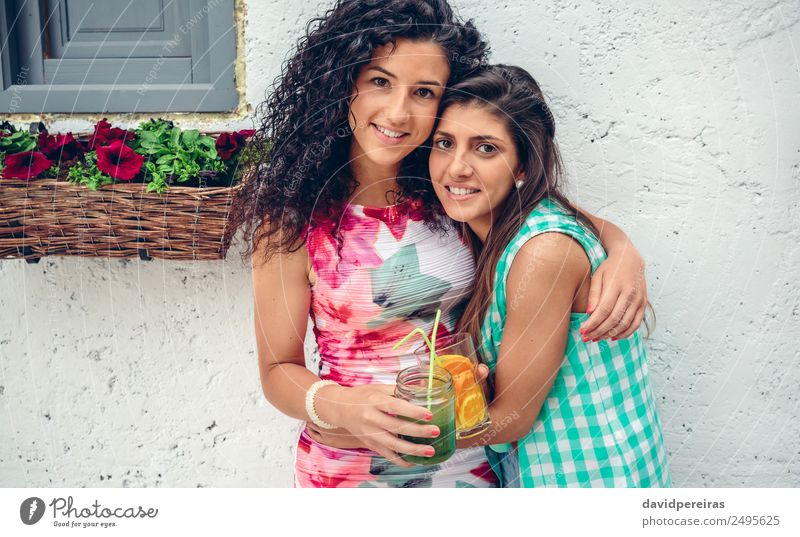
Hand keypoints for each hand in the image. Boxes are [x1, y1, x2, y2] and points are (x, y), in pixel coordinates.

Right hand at [318, 384, 441, 467]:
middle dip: (418, 431)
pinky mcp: (369, 444)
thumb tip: (422, 390)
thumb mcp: (378, 388)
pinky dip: (400, 460)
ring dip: (413, 450)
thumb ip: (398, 390)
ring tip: (430, 451)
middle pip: (397, 427)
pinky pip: (386, 455)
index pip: (395, 406)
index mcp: (374, 401)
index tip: (429, 414)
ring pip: (393, 445)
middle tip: (435, 432)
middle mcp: (371, 418)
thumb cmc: (361, 395)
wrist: (339, 408)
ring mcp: (369, 433)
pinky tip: (414, 462)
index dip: (412, 411)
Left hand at [579, 244, 647, 340]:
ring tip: (597, 338)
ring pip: (625, 324)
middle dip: (599, 331)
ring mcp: (639, 300)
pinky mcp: (643, 304)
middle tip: (587, 337)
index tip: (583, 331)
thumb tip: (589, 313)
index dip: (593, 323)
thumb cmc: (610, 267)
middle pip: (614, 319)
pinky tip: (613, 337)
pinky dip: (625, 333)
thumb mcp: (598, 275)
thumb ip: (594, 294)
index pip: (604, 310)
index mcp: (617, 285)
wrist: (630, 258)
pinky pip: (635, 324)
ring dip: (610, 334)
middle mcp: (630, 294)